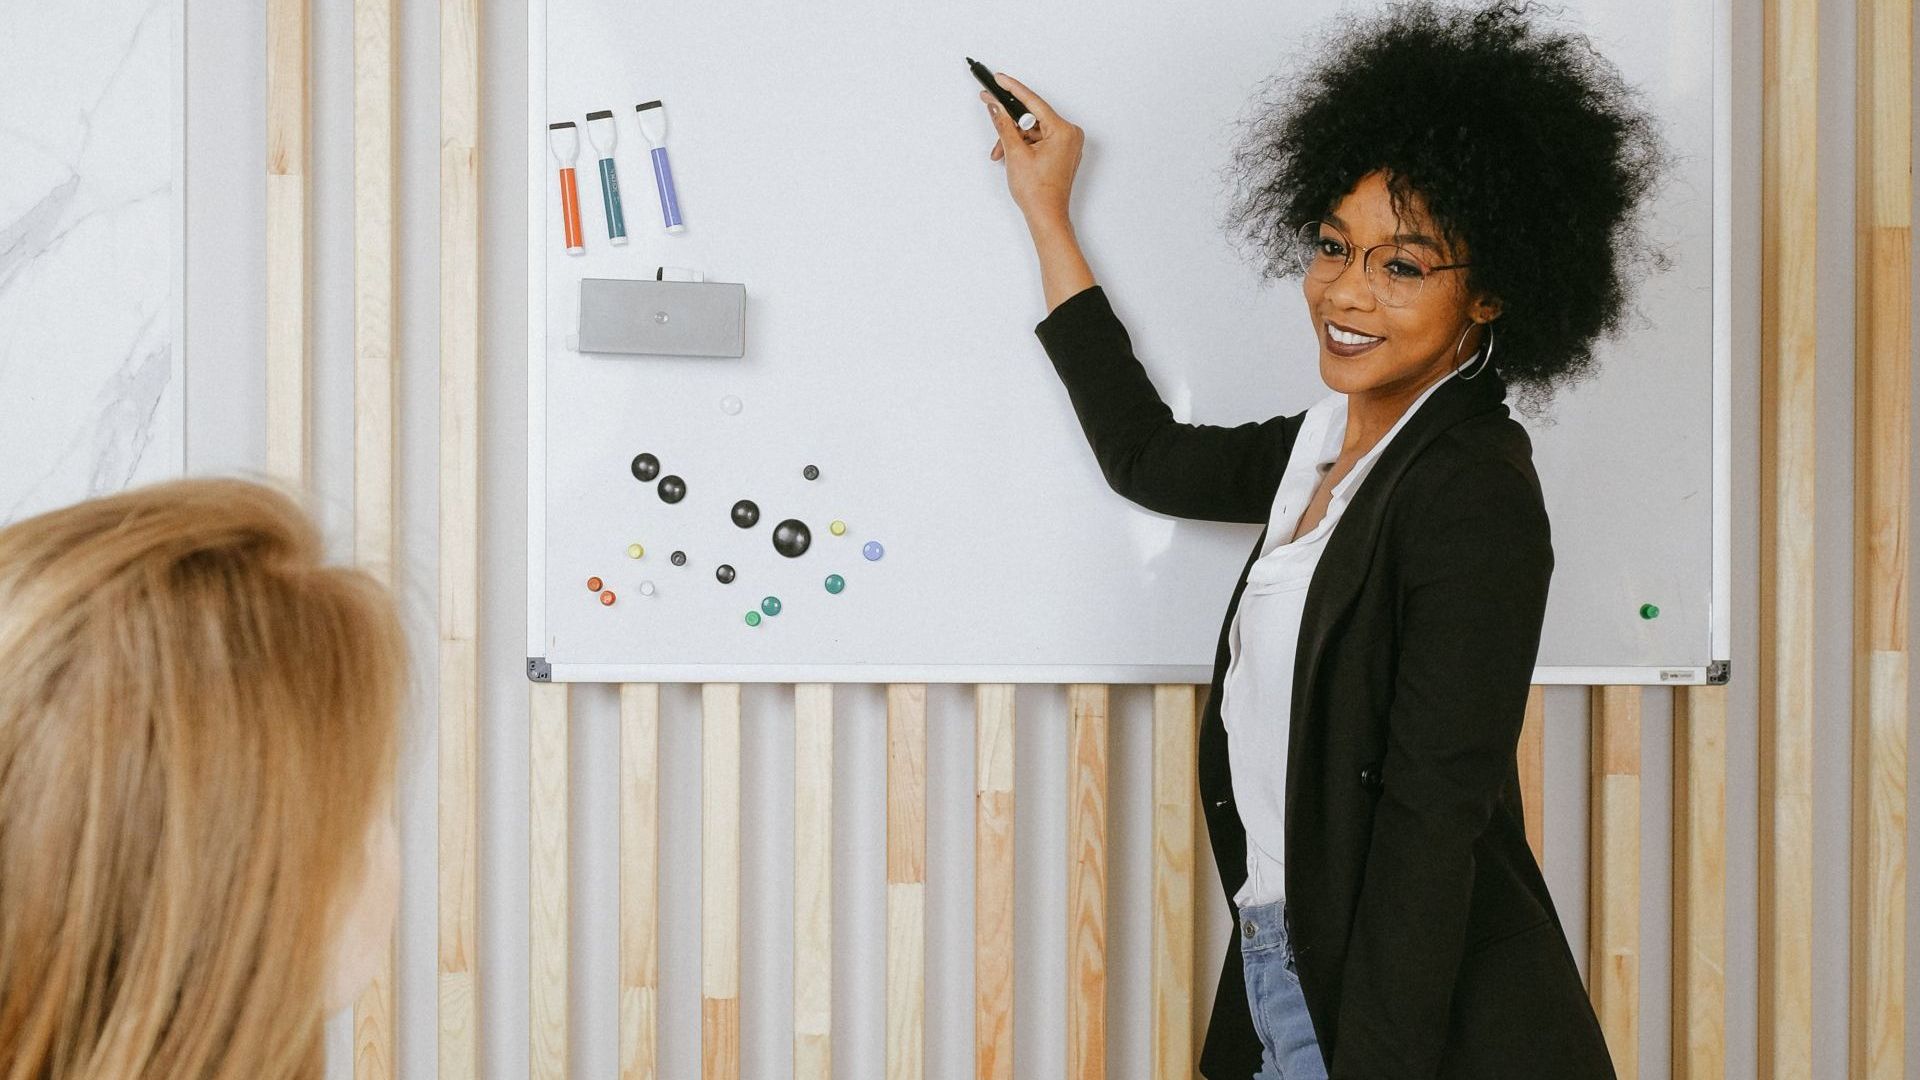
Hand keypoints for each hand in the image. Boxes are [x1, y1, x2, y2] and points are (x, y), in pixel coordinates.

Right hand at [979, 73, 1083, 228]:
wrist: (1047, 217)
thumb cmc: (1038, 192)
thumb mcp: (1015, 153)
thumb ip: (1004, 125)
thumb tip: (995, 106)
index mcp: (1063, 130)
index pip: (1033, 101)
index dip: (1012, 88)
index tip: (998, 79)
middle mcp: (1069, 134)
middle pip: (1032, 116)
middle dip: (1009, 123)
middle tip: (990, 109)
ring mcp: (1067, 144)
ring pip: (1033, 130)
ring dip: (1013, 138)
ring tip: (1000, 153)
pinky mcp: (1061, 152)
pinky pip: (1039, 139)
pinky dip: (1022, 145)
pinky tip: (1010, 154)